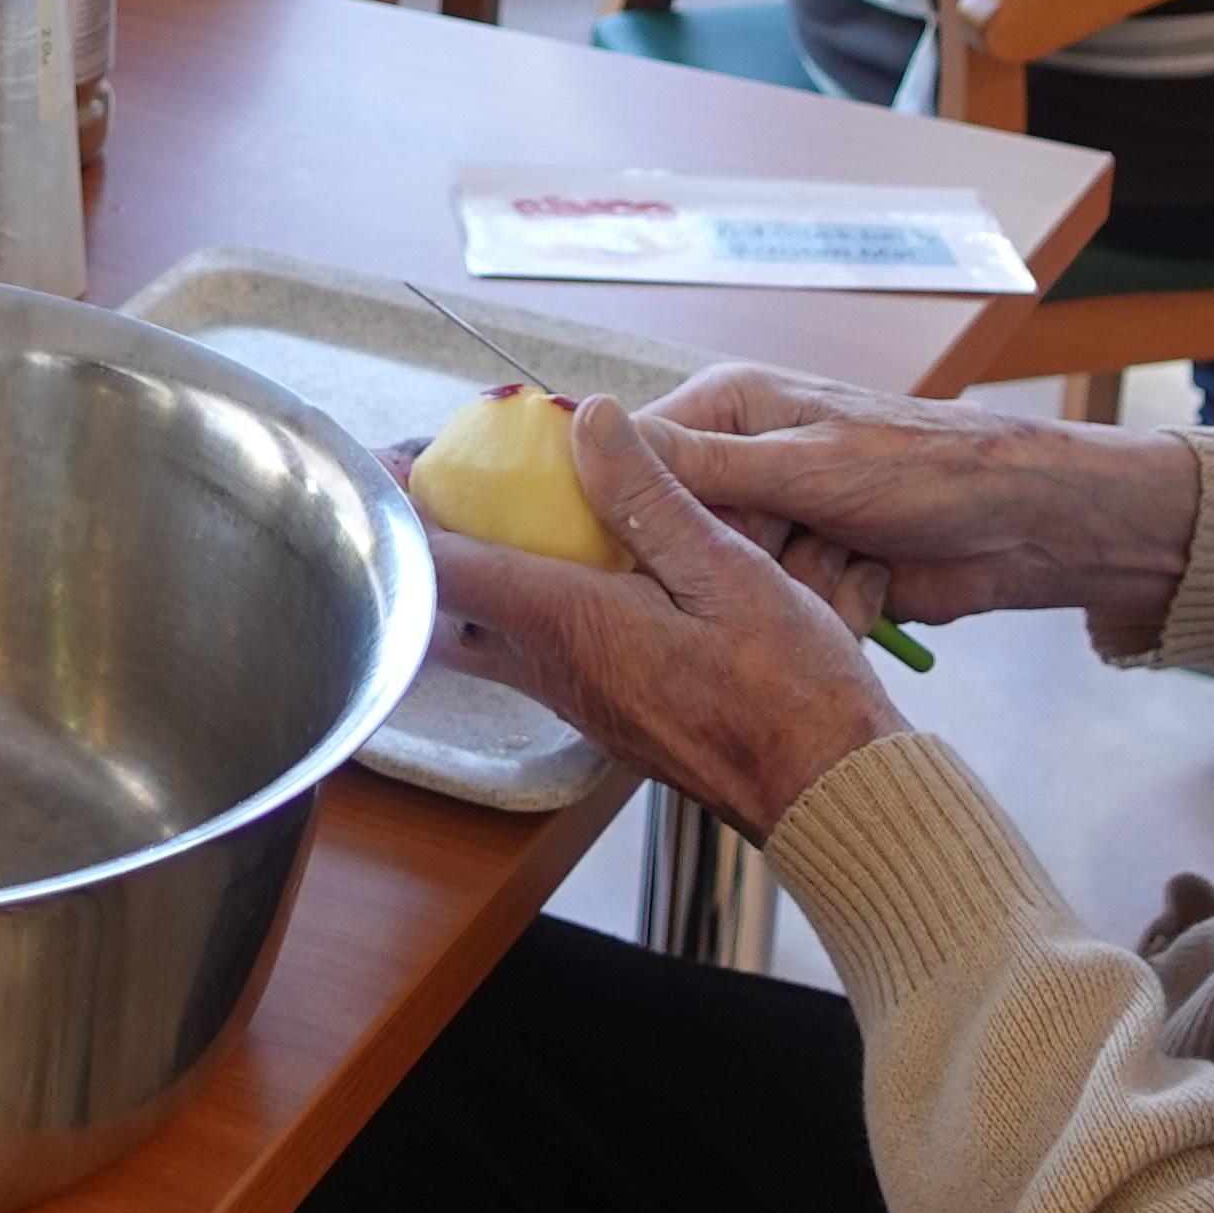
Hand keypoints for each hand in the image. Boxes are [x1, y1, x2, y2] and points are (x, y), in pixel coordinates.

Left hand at [424, 395, 909, 833]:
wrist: (828, 793)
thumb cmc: (792, 691)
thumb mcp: (730, 571)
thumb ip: (650, 497)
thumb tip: (589, 419)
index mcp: (575, 627)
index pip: (453, 567)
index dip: (409, 514)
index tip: (385, 468)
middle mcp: (558, 672)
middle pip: (452, 611)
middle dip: (432, 552)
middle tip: (429, 493)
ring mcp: (581, 703)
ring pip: (492, 641)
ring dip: (478, 583)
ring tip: (490, 520)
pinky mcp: (609, 719)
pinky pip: (538, 660)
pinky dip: (527, 613)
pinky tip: (569, 580)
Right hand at [636, 364, 1203, 631]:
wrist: (1020, 527)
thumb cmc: (924, 469)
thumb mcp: (805, 465)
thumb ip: (702, 462)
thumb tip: (595, 435)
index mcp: (728, 405)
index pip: (629, 451)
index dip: (611, 503)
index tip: (614, 553)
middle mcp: (736, 456)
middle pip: (664, 520)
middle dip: (708, 554)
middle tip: (762, 560)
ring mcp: (767, 514)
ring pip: (711, 569)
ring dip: (764, 583)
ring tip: (827, 565)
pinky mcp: (795, 566)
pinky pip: (758, 599)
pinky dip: (793, 606)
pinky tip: (840, 595)